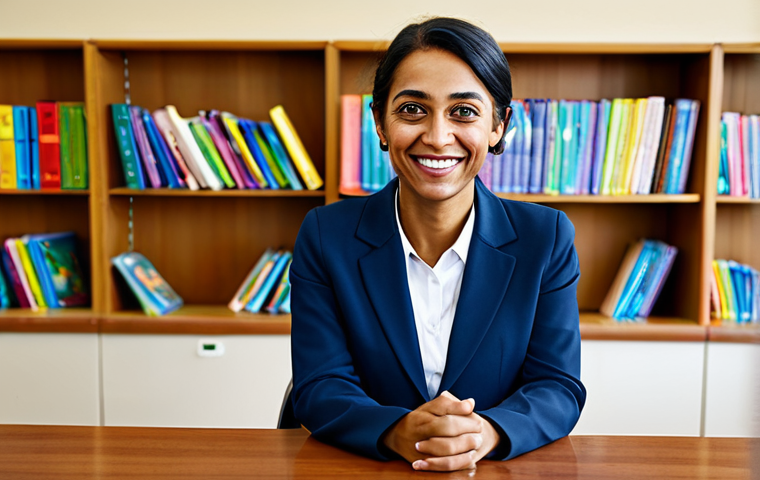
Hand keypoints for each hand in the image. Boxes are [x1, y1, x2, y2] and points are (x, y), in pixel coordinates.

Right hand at [382, 391, 499, 470]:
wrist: (397, 435)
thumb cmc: (420, 419)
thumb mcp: (431, 407)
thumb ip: (450, 403)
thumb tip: (471, 403)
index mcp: (422, 418)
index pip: (447, 420)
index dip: (466, 421)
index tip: (478, 420)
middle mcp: (419, 435)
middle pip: (447, 437)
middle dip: (467, 436)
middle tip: (480, 434)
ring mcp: (419, 451)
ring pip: (445, 454)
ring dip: (465, 449)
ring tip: (476, 443)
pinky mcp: (422, 464)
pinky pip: (443, 467)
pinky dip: (459, 463)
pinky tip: (469, 457)